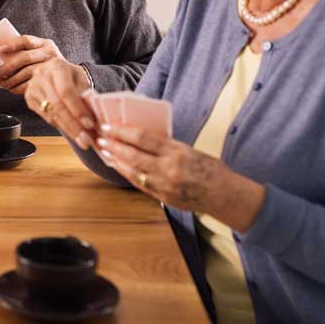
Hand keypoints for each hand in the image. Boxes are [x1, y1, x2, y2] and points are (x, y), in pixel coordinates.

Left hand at [0, 35, 62, 93]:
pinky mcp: (51, 80)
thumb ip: (26, 52)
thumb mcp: (41, 54)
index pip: (26, 40)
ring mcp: (51, 67)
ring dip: (11, 79)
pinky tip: (12, 88)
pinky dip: (18, 87)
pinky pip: (31, 84)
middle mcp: (50, 53)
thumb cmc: (49, 66)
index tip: (0, 50)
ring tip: (1, 83)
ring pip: (27, 72)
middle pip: (25, 58)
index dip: (12, 45)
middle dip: (8, 66)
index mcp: (45, 43)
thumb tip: (0, 57)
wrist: (72, 80)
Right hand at [24, 58, 95, 146]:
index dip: (78, 110)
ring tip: (82, 140)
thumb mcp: (82, 80)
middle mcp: (41, 74)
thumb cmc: (71, 76)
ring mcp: (32, 86)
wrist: (55, 72)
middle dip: (73, 125)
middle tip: (86, 139)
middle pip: (58, 105)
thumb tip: (95, 117)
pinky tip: (71, 131)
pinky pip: (46, 116)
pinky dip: (60, 125)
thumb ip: (86, 95)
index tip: (89, 124)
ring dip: (68, 129)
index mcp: (57, 66)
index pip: (66, 92)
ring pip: (51, 113)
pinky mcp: (29, 98)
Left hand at [95, 123, 265, 231]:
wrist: (223, 195)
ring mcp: (164, 185)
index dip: (123, 132)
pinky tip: (118, 166)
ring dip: (116, 160)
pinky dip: (127, 173)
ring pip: (132, 171)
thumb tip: (142, 137)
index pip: (143, 138)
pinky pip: (139, 184)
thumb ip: (167, 145)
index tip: (109, 126)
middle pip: (133, 155)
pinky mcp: (162, 197)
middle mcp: (168, 168)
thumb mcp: (189, 150)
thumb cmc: (209, 168)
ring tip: (105, 151)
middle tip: (100, 137)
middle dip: (114, 145)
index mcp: (177, 152)